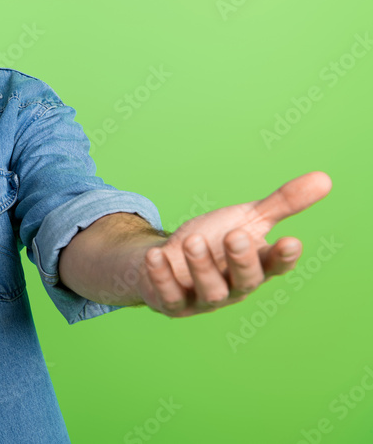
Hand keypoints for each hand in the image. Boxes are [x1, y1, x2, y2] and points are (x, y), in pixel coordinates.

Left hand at [137, 171, 332, 316]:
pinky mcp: (172, 303)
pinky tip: (157, 255)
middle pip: (245, 280)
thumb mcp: (247, 218)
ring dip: (200, 266)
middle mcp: (233, 286)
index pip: (275, 265)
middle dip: (241, 260)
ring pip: (209, 291)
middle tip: (235, 236)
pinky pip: (169, 297)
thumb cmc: (213, 239)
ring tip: (191, 241)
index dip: (283, 256)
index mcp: (256, 266)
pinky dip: (162, 277)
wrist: (168, 258)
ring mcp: (203, 298)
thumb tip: (325, 178)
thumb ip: (283, 203)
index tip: (291, 241)